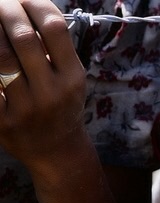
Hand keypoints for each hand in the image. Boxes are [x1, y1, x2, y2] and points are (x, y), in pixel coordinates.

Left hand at [0, 0, 86, 170]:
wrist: (56, 151)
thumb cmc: (60, 104)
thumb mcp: (69, 78)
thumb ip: (52, 48)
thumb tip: (22, 9)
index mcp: (72, 77)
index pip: (54, 27)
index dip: (35, 3)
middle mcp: (52, 92)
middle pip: (23, 37)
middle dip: (5, 11)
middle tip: (0, 4)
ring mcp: (26, 108)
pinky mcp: (2, 121)